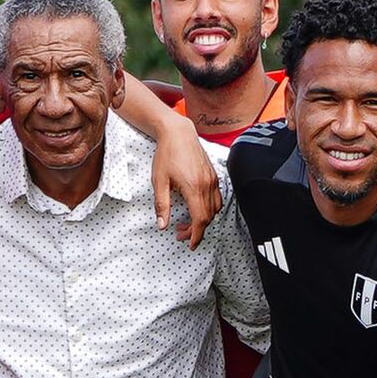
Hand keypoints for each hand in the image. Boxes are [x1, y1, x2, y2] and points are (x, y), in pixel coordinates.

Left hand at [146, 111, 220, 244]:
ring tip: (186, 222)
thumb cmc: (167, 154)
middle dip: (196, 230)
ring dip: (203, 220)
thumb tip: (162, 225)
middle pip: (208, 217)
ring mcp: (213, 180)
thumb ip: (162, 205)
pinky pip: (217, 198)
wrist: (178, 133)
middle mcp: (207, 185)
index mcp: (193, 187)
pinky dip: (209, 209)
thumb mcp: (159, 181)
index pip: (200, 219)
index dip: (196, 235)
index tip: (190, 244)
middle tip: (180, 234)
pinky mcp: (214, 175)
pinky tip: (196, 208)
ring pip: (215, 209)